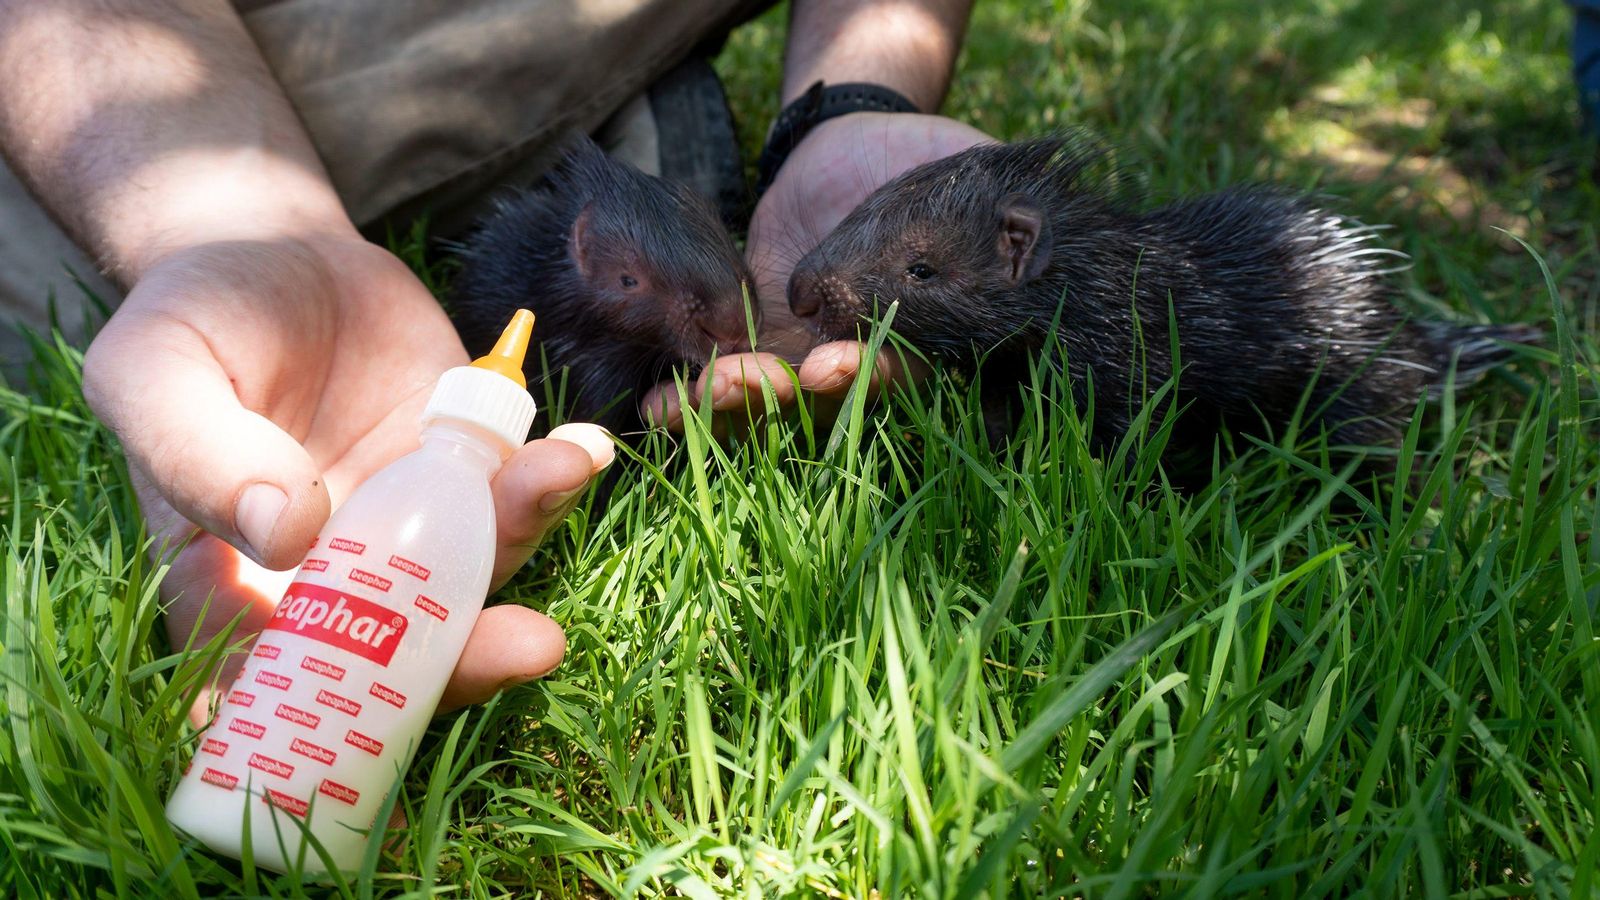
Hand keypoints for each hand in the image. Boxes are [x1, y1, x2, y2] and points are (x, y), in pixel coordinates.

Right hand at [82, 234, 613, 724]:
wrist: (271, 252)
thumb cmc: (190, 322)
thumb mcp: (153, 370)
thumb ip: (194, 453)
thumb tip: (283, 536)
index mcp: (232, 583)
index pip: (276, 682)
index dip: (332, 716)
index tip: (385, 705)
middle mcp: (331, 579)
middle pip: (401, 655)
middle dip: (470, 659)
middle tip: (530, 644)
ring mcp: (409, 532)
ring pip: (474, 574)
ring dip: (523, 538)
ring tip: (557, 472)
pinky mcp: (465, 475)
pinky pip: (515, 498)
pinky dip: (554, 480)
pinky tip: (582, 447)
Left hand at [643, 113, 992, 429]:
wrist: (850, 144)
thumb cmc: (927, 159)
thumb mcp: (965, 178)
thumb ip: (993, 221)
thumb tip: (1030, 244)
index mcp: (928, 340)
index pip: (903, 379)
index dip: (869, 380)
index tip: (834, 364)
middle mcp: (867, 366)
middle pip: (826, 409)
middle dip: (782, 402)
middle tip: (746, 383)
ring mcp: (808, 359)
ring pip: (770, 407)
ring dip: (730, 409)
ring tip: (693, 397)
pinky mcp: (755, 341)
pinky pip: (723, 381)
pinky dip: (691, 400)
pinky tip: (660, 408)